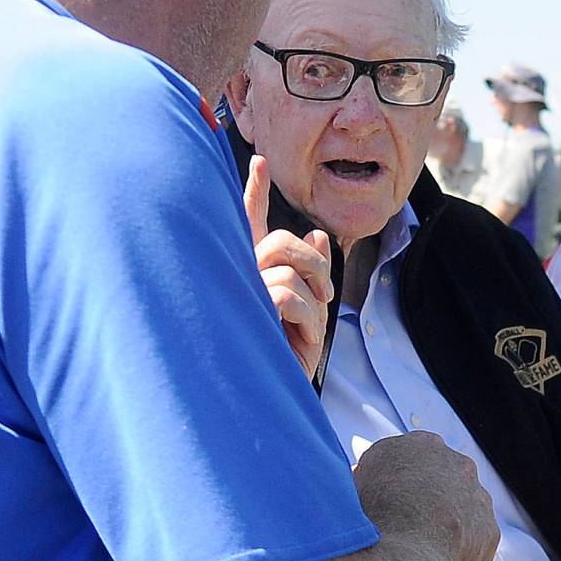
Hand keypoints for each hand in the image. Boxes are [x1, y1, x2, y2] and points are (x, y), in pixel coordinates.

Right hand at [245, 155, 332, 379]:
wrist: (268, 400)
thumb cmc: (283, 355)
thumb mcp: (308, 309)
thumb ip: (309, 270)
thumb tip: (317, 235)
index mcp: (248, 271)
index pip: (249, 223)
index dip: (254, 191)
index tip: (259, 160)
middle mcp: (235, 277)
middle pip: (282, 241)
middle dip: (315, 265)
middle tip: (325, 296)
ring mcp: (236, 294)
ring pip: (289, 269)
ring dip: (314, 303)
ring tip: (305, 331)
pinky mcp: (243, 312)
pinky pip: (287, 294)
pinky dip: (306, 318)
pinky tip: (297, 341)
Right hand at [353, 431, 499, 560]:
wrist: (403, 552)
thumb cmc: (372, 516)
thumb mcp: (356, 483)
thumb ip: (366, 476)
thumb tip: (358, 481)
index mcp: (421, 445)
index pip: (417, 458)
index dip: (406, 481)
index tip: (397, 499)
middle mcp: (455, 462)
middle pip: (445, 481)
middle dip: (431, 502)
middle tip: (410, 526)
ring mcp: (477, 495)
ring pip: (464, 511)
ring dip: (449, 527)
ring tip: (423, 551)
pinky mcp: (488, 529)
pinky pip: (475, 543)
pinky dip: (461, 555)